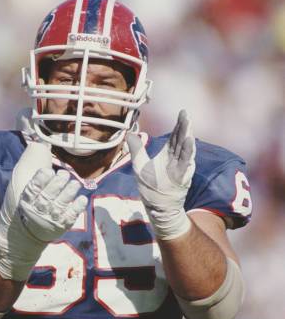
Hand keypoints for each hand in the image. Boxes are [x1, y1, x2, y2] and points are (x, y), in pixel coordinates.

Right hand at [0, 142, 86, 280]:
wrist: (24, 238)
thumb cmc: (25, 208)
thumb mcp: (21, 191)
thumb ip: (31, 170)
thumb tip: (39, 143)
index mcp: (26, 201)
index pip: (33, 189)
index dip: (41, 180)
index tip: (47, 171)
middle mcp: (37, 210)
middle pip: (48, 196)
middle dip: (57, 184)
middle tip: (64, 174)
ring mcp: (49, 219)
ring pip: (60, 205)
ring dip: (69, 193)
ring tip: (75, 183)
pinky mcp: (60, 226)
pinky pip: (70, 217)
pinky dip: (77, 208)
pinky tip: (82, 198)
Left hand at [127, 109, 195, 239]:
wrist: (156, 206)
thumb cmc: (150, 187)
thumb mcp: (139, 165)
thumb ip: (136, 149)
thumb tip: (129, 133)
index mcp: (168, 155)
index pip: (175, 137)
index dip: (178, 125)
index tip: (182, 113)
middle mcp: (175, 159)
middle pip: (181, 140)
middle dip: (183, 126)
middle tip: (185, 114)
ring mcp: (180, 167)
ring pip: (184, 148)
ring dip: (187, 135)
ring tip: (188, 123)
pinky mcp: (181, 176)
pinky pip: (185, 162)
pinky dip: (188, 151)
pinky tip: (190, 140)